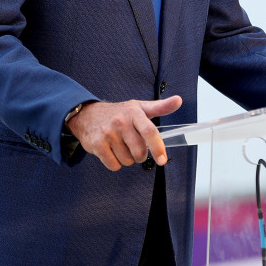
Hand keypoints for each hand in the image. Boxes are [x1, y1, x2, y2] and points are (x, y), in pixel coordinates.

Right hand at [67, 95, 182, 170]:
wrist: (87, 115)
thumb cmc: (118, 113)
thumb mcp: (139, 107)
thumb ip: (160, 107)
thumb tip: (179, 101)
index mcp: (134, 112)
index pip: (149, 131)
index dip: (158, 147)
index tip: (162, 160)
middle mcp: (120, 122)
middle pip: (139, 152)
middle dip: (140, 156)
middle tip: (134, 148)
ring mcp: (108, 133)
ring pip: (127, 160)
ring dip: (126, 159)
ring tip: (120, 146)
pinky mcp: (97, 145)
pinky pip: (114, 165)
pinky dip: (115, 163)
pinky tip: (111, 151)